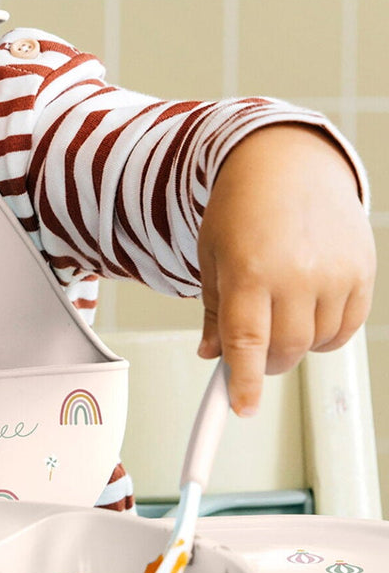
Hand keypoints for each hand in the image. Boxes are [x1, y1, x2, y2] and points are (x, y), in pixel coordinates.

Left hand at [197, 124, 374, 416]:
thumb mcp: (211, 256)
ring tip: (278, 314)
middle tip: (252, 355)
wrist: (287, 164)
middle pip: (284, 350)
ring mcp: (334, 273)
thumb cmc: (241, 209)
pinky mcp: (361, 272)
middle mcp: (295, 273)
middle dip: (264, 363)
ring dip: (294, 347)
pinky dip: (323, 335)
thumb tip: (212, 355)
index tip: (241, 408)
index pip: (247, 341)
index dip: (244, 382)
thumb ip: (213, 310)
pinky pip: (344, 329)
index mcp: (248, 269)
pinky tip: (307, 311)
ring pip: (316, 344)